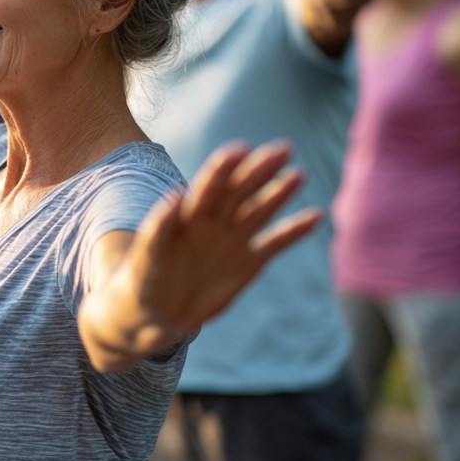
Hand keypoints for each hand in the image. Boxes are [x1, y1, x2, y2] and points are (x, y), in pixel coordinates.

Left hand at [80, 142, 320, 371]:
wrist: (155, 311)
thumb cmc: (144, 278)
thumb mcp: (148, 254)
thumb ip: (160, 227)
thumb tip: (174, 195)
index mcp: (188, 215)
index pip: (210, 186)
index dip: (224, 167)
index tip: (241, 148)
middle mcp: (214, 221)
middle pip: (240, 190)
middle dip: (259, 170)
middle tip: (283, 148)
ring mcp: (232, 240)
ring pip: (259, 211)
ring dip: (278, 193)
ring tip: (298, 174)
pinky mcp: (247, 263)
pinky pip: (275, 243)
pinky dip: (294, 231)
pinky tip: (316, 216)